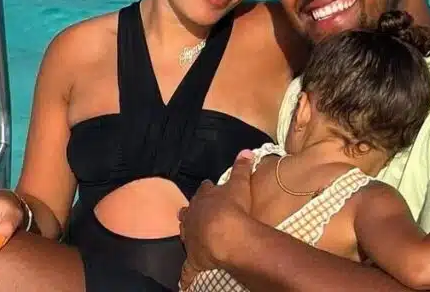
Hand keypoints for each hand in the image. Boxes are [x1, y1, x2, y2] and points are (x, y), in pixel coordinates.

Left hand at [177, 150, 254, 289]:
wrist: (225, 233)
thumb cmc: (232, 207)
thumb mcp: (239, 184)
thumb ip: (241, 168)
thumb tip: (246, 151)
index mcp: (204, 198)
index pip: (204, 190)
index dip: (207, 189)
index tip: (209, 186)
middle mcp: (193, 216)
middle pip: (190, 210)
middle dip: (192, 210)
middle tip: (195, 211)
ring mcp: (191, 237)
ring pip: (186, 232)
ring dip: (188, 232)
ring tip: (189, 233)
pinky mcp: (194, 258)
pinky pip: (188, 269)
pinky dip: (186, 275)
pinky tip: (183, 283)